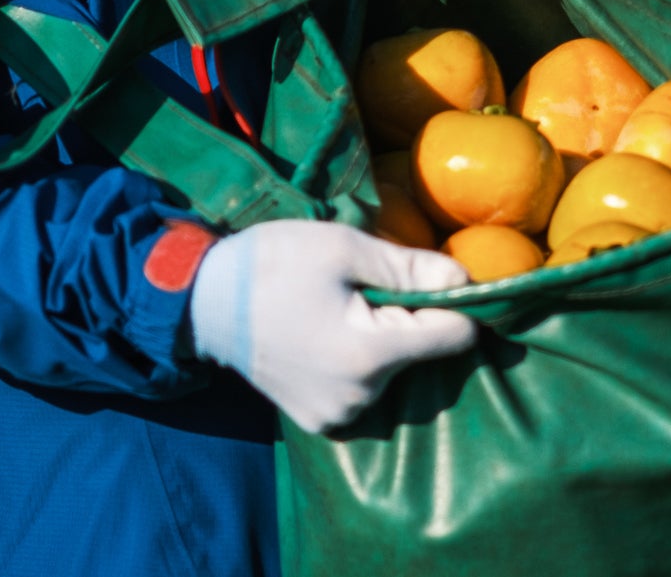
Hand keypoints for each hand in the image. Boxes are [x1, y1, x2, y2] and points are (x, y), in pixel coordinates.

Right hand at [188, 218, 477, 432]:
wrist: (203, 301)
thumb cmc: (274, 264)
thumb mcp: (345, 248)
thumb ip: (411, 268)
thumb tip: (467, 280)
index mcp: (370, 356)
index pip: (454, 337)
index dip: (452, 303)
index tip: (425, 280)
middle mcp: (360, 399)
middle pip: (422, 354)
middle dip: (408, 319)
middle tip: (360, 290)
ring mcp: (337, 416)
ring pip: (394, 372)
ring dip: (382, 340)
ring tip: (337, 311)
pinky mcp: (319, 422)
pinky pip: (365, 389)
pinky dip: (358, 363)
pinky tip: (324, 337)